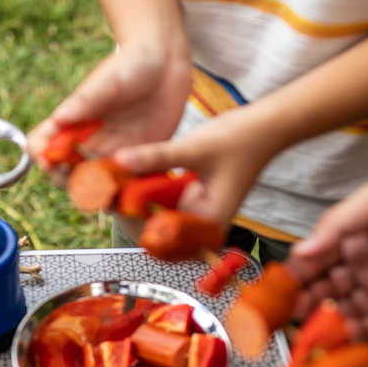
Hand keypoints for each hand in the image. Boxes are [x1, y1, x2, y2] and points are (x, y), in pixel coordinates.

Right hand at [27, 37, 191, 186]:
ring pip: (98, 189)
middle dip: (72, 184)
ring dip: (102, 197)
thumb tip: (59, 119)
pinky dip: (131, 196)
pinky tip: (139, 195)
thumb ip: (84, 101)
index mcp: (71, 124)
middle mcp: (87, 144)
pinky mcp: (140, 162)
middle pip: (67, 176)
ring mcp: (113, 156)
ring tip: (113, 195)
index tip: (50, 161)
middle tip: (88, 182)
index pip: (43, 147)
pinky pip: (130, 187)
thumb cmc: (131, 63)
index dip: (42, 157)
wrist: (167, 62)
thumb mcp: (107, 80)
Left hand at [109, 105, 280, 228]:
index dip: (132, 219)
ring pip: (152, 219)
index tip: (111, 196)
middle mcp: (202, 228)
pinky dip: (142, 193)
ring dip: (131, 201)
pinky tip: (125, 175)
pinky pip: (158, 206)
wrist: (264, 129)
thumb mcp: (196, 147)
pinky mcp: (189, 204)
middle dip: (127, 210)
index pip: (160, 237)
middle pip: (152, 231)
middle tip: (102, 185)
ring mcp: (194, 216)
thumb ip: (158, 156)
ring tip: (108, 179)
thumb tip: (121, 160)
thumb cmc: (243, 140)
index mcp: (209, 224)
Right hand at [285, 171, 367, 342]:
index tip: (279, 289)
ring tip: (311, 331)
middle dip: (307, 302)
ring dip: (327, 322)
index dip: (297, 276)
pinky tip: (339, 341)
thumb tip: (302, 250)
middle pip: (326, 290)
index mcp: (352, 238)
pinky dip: (355, 338)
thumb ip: (335, 225)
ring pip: (345, 313)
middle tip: (291, 314)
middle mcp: (363, 266)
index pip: (315, 261)